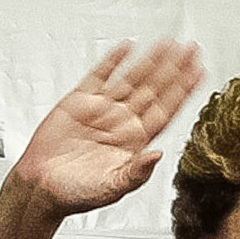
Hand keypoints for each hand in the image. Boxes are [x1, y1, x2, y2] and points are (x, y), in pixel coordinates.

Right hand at [7, 41, 208, 219]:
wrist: (41, 188)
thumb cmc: (76, 194)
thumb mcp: (112, 188)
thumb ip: (137, 173)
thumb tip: (159, 156)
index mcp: (135, 142)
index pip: (166, 110)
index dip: (183, 91)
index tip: (198, 73)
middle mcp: (122, 122)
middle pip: (155, 89)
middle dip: (174, 69)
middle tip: (191, 49)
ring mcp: (102, 110)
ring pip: (132, 78)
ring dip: (151, 61)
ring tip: (169, 44)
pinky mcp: (79, 101)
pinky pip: (100, 75)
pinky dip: (113, 60)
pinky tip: (127, 47)